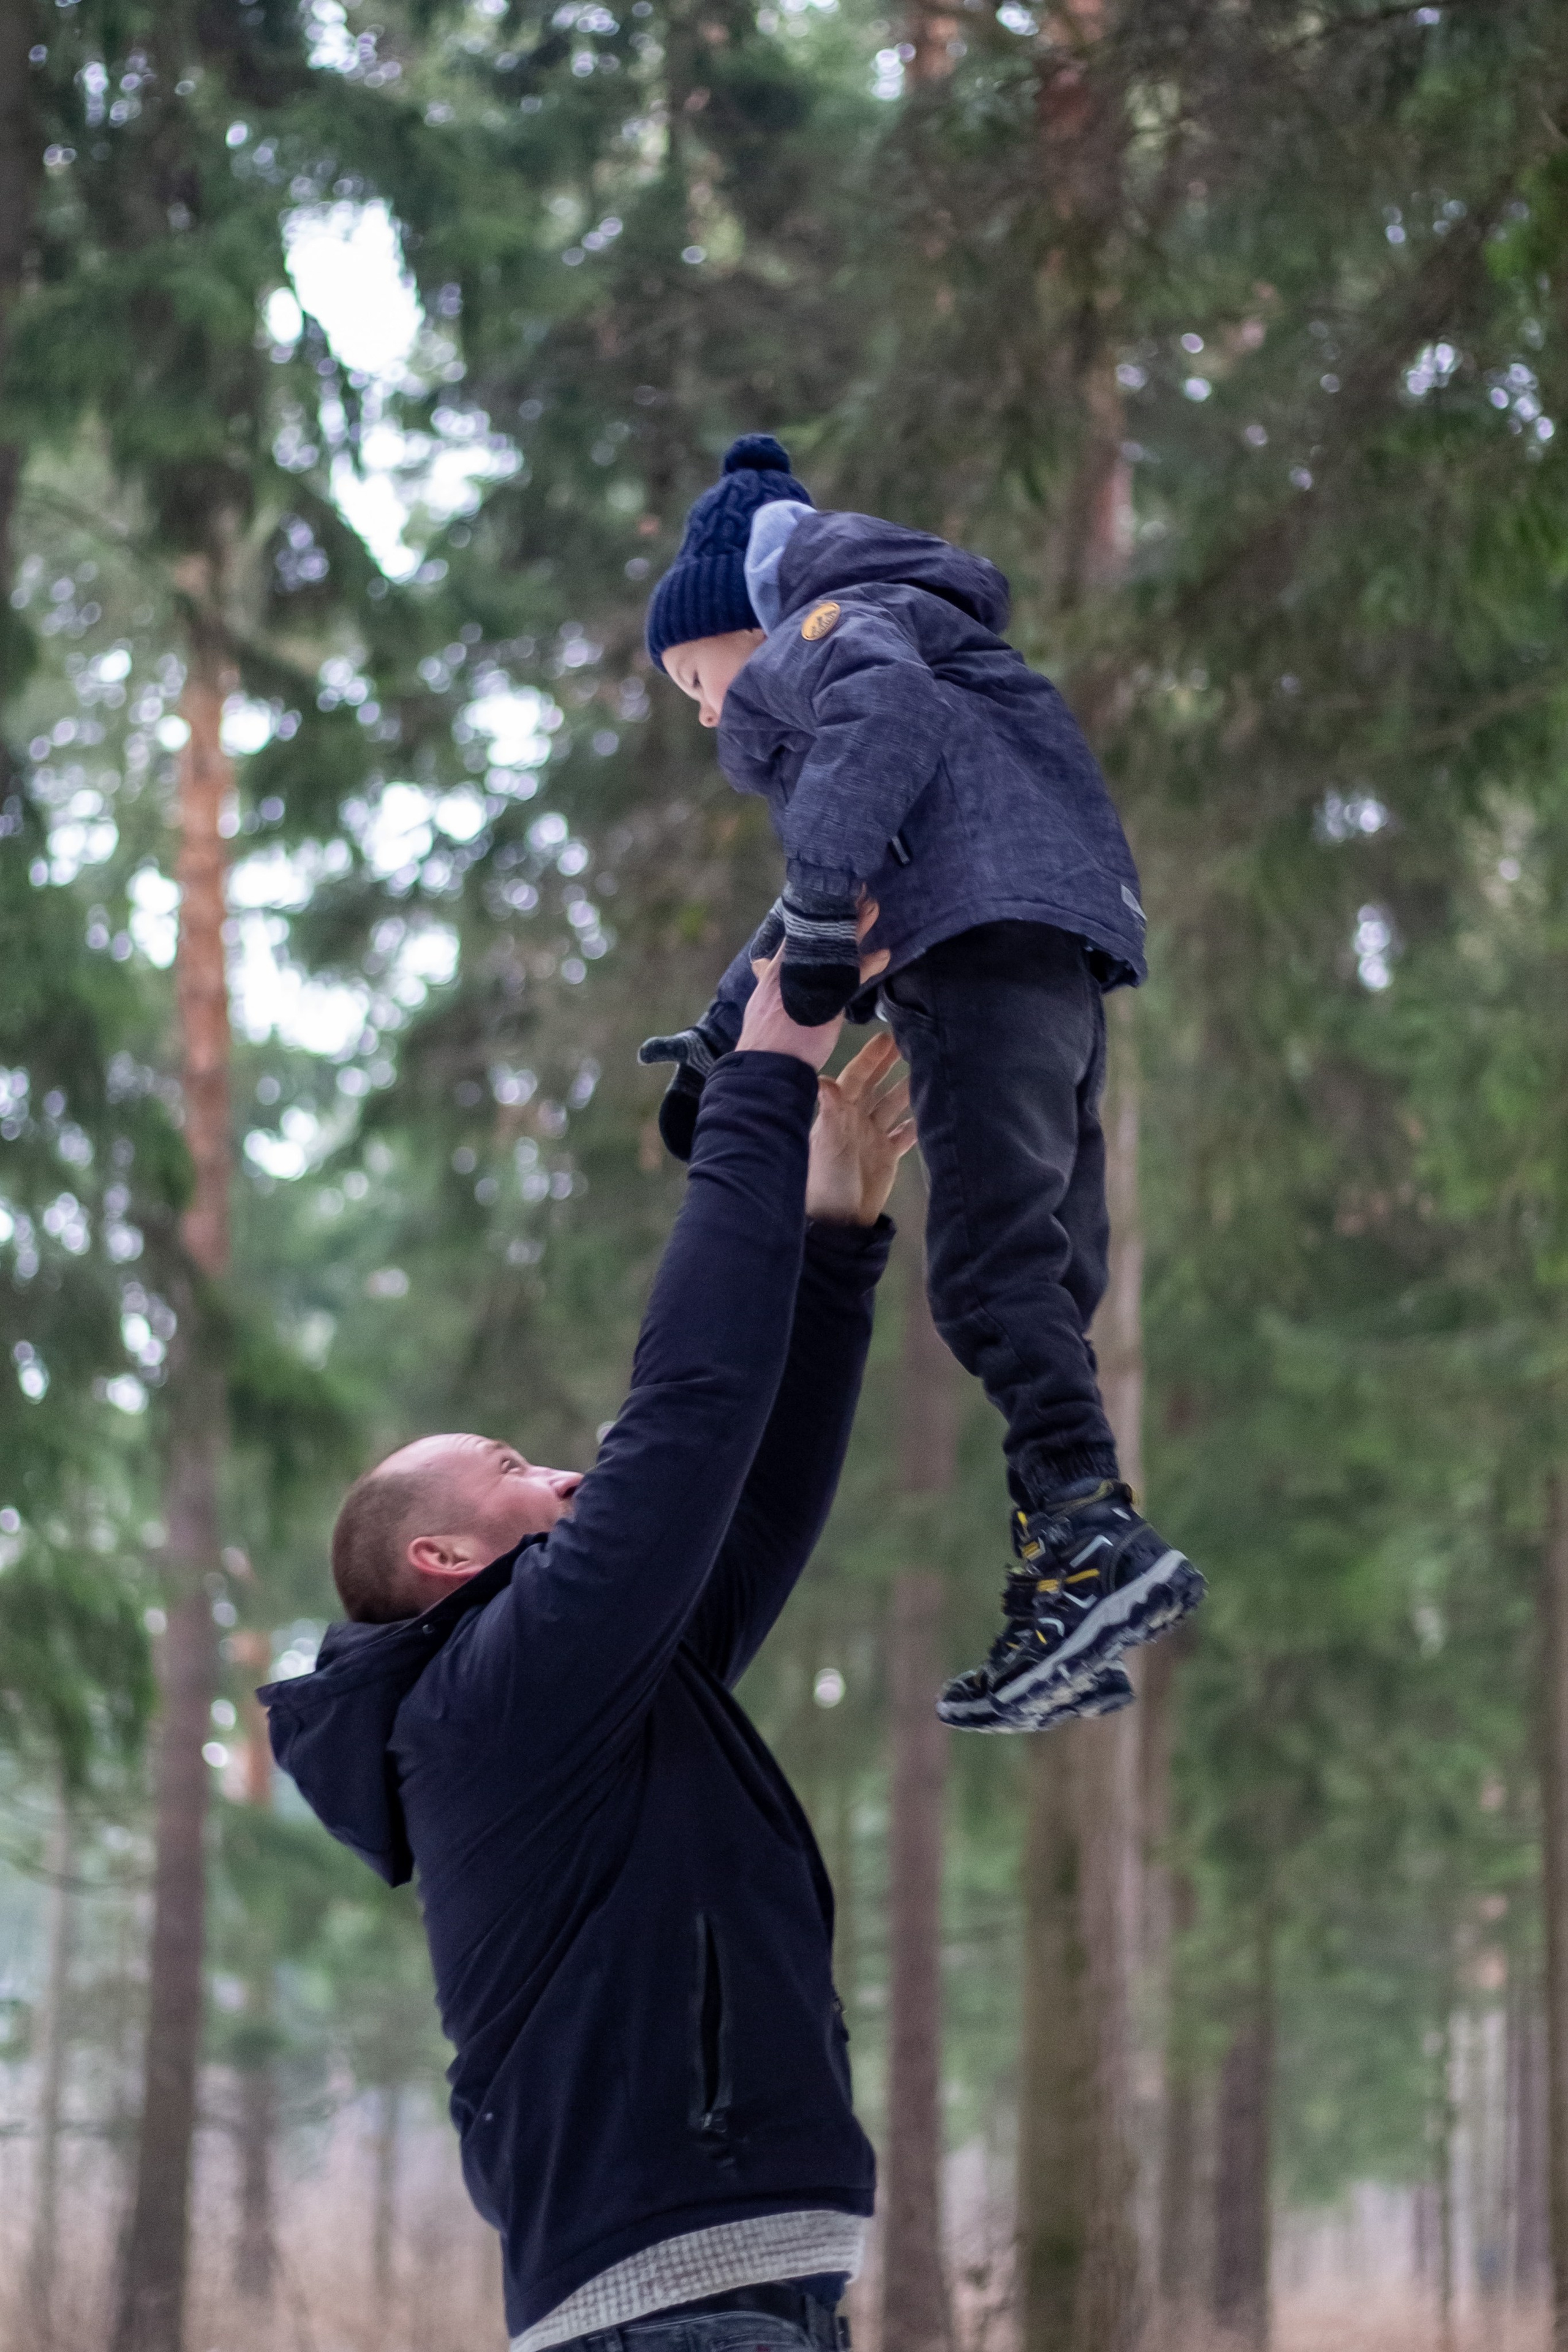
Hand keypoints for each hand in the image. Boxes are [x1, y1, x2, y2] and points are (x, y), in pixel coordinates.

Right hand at [737, 901, 889, 1072]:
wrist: (766, 1067)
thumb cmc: (764, 1042)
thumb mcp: (759, 1005)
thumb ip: (767, 983)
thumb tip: (761, 967)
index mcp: (773, 973)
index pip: (794, 936)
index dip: (812, 917)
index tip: (826, 900)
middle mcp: (788, 972)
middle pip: (816, 934)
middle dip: (836, 913)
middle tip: (855, 891)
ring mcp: (808, 984)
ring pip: (835, 948)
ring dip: (856, 927)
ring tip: (872, 907)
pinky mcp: (826, 1001)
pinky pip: (851, 977)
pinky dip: (869, 964)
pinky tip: (884, 955)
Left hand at [806, 1033, 916, 1225]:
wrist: (839, 1223)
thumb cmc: (826, 1183)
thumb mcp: (828, 1146)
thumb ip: (830, 1113)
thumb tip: (823, 1079)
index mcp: (838, 1114)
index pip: (856, 1078)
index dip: (870, 1058)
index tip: (886, 1036)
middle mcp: (855, 1120)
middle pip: (876, 1085)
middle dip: (890, 1064)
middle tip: (909, 1040)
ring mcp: (872, 1137)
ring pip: (893, 1105)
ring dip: (908, 1088)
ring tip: (929, 1068)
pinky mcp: (886, 1155)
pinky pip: (905, 1132)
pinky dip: (918, 1121)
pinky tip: (933, 1108)